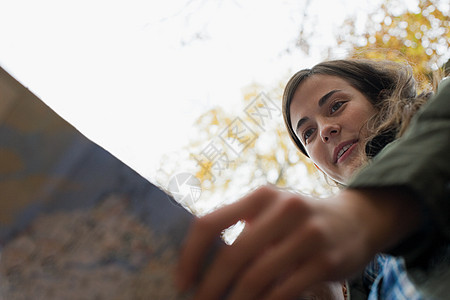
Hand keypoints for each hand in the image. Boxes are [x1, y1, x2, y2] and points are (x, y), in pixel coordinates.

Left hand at [175, 185, 389, 299]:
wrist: (356, 220)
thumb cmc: (300, 220)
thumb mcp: (271, 212)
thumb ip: (242, 229)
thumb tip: (202, 265)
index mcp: (260, 196)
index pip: (210, 222)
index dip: (191, 255)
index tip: (182, 281)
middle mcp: (283, 209)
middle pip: (232, 255)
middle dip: (210, 287)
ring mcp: (307, 234)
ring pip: (257, 277)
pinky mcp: (326, 260)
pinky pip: (284, 291)